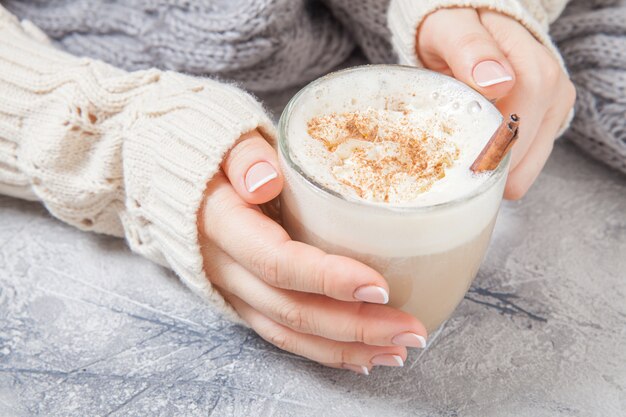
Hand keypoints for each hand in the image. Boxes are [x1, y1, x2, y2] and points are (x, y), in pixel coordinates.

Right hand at [197, 130, 427, 373]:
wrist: (180, 182)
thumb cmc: (214, 156)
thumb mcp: (226, 140)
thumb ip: (244, 155)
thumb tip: (265, 179)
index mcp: (222, 225)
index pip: (279, 262)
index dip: (330, 280)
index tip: (381, 287)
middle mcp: (226, 267)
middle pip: (292, 310)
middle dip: (355, 325)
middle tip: (410, 331)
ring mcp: (233, 290)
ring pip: (290, 333)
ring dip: (346, 348)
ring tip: (397, 352)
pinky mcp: (244, 299)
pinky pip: (283, 334)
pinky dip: (324, 350)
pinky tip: (361, 356)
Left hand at [417, 8, 575, 198]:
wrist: (471, 23)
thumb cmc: (456, 27)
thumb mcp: (452, 29)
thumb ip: (469, 49)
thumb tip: (497, 82)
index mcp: (528, 61)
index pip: (518, 119)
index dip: (492, 149)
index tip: (468, 168)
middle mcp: (550, 80)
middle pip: (528, 143)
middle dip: (497, 169)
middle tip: (468, 184)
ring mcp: (554, 99)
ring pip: (535, 156)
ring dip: (506, 175)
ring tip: (477, 182)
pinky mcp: (551, 114)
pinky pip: (534, 154)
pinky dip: (511, 169)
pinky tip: (490, 172)